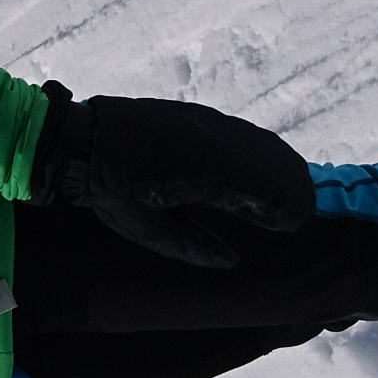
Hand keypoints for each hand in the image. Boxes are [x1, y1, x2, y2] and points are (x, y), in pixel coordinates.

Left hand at [31, 89, 313, 266]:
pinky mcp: (195, 116)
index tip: (294, 224)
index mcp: (208, 172)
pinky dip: (254, 154)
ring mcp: (206, 123)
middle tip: (295, 215)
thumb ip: (192, 246)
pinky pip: (238, 134)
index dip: (287, 207)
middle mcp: (215, 141)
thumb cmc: (109, 190)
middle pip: (272, 161)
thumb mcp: (147, 229)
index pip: (267, 187)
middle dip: (289, 188)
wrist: (81, 140)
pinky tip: (250, 172)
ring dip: (274, 169)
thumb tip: (230, 261)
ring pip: (258, 143)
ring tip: (279, 197)